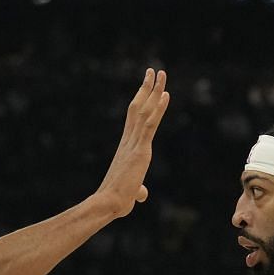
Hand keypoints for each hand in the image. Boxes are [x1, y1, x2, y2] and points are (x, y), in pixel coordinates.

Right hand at [91, 68, 169, 218]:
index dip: (140, 100)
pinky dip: (159, 109)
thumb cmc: (116, 201)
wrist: (107, 204)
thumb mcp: (131, 193)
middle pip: (138, 108)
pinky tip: (166, 94)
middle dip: (146, 88)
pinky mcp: (140, 150)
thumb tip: (142, 194)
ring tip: (161, 73)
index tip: (145, 86)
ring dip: (154, 91)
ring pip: (145, 111)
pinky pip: (151, 125)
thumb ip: (138, 189)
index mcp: (126, 147)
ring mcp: (134, 144)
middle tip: (153, 70)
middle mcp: (129, 141)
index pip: (134, 119)